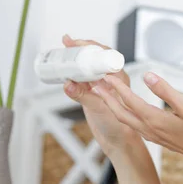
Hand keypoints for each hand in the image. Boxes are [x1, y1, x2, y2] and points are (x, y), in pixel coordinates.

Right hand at [61, 35, 140, 153]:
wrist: (118, 142)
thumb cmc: (118, 127)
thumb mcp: (99, 108)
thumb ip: (83, 96)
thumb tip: (68, 83)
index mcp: (118, 78)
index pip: (104, 55)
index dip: (90, 46)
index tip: (76, 43)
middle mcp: (111, 79)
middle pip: (95, 57)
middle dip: (81, 48)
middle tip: (66, 42)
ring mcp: (102, 86)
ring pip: (88, 67)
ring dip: (76, 58)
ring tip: (63, 51)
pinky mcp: (93, 94)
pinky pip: (82, 78)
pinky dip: (73, 72)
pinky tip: (64, 70)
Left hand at [96, 71, 182, 170]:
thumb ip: (166, 90)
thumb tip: (148, 75)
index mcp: (155, 120)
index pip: (130, 100)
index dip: (117, 87)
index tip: (106, 76)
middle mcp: (150, 129)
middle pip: (121, 112)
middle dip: (107, 98)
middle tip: (95, 85)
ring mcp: (154, 135)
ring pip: (127, 120)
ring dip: (114, 106)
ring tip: (106, 96)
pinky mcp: (159, 137)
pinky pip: (135, 125)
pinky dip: (126, 114)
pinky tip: (128, 111)